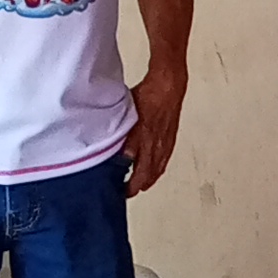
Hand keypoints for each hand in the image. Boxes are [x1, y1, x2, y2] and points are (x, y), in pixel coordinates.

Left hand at [124, 65, 185, 196]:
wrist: (169, 86)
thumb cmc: (148, 95)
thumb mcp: (126, 113)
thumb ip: (119, 132)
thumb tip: (107, 145)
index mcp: (143, 140)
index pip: (135, 171)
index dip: (127, 184)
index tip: (118, 189)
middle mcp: (155, 145)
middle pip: (147, 175)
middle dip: (136, 186)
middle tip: (126, 191)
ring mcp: (164, 144)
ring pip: (156, 170)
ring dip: (147, 180)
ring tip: (138, 185)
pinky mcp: (170, 141)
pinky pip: (163, 161)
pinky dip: (156, 170)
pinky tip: (153, 171)